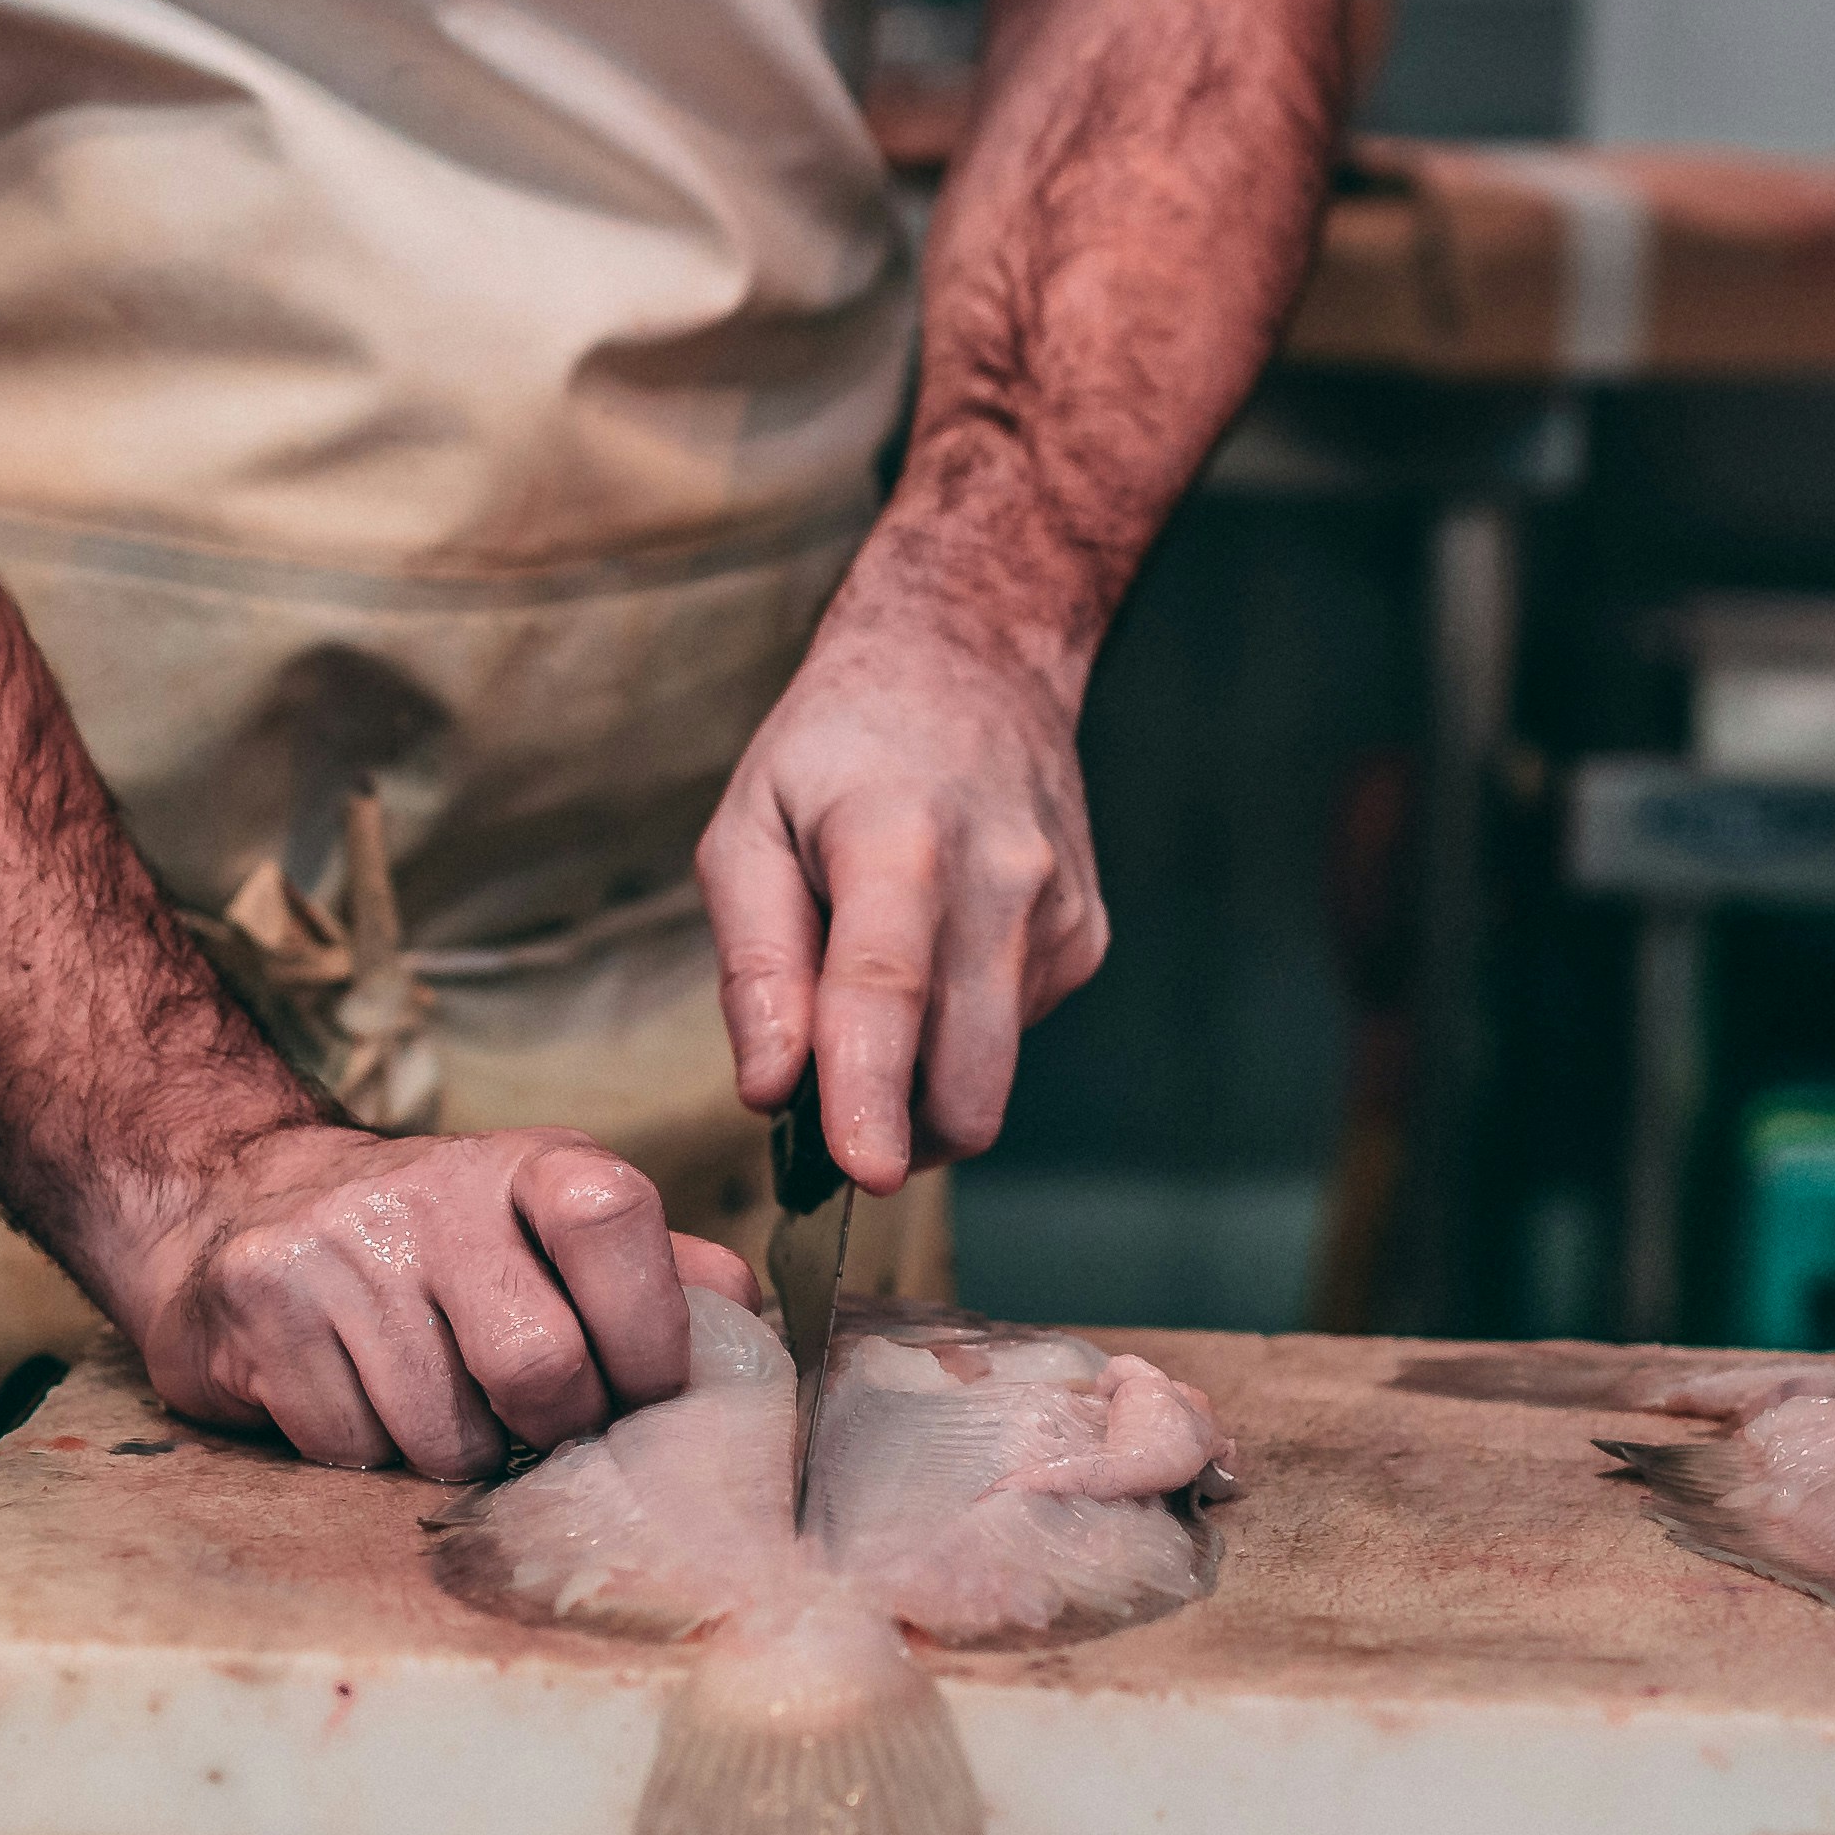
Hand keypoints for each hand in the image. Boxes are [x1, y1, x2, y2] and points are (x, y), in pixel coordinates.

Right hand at [105, 1120, 750, 1479]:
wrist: (238, 1208)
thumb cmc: (437, 1248)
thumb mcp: (549, 1233)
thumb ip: (653, 1273)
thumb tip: (747, 1321)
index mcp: (531, 1164)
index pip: (613, 1219)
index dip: (647, 1333)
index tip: (642, 1390)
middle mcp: (432, 1189)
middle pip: (537, 1366)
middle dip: (552, 1432)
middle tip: (537, 1430)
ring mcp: (338, 1244)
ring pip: (442, 1434)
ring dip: (455, 1455)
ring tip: (437, 1408)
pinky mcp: (260, 1303)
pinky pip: (349, 1447)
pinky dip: (366, 1455)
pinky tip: (355, 1401)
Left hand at [699, 557, 1110, 1198]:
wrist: (974, 660)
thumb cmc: (836, 751)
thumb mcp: (748, 825)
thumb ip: (755, 963)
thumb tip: (770, 1090)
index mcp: (900, 839)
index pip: (888, 987)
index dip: (872, 1092)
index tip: (865, 1175)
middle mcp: (1003, 879)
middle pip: (967, 1075)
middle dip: (893, 1132)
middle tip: (820, 1107)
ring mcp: (1060, 915)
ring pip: (986, 1075)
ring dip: (917, 1077)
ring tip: (874, 981)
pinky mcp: (1085, 942)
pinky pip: (1008, 1041)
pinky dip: (956, 1033)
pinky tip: (935, 950)